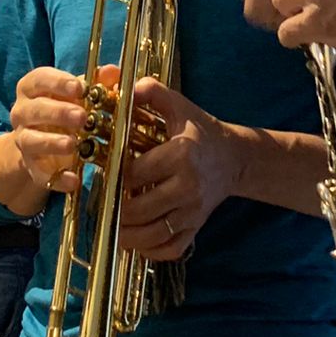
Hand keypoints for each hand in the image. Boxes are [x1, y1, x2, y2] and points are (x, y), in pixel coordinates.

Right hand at [9, 64, 112, 200]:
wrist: (46, 143)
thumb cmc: (66, 107)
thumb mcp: (80, 93)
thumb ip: (97, 82)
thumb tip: (112, 72)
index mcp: (32, 88)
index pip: (39, 79)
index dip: (58, 82)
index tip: (79, 87)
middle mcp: (22, 113)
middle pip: (35, 110)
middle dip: (58, 113)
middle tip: (82, 117)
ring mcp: (24, 140)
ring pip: (31, 140)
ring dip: (52, 143)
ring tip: (73, 144)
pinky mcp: (32, 166)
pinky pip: (40, 174)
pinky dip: (57, 179)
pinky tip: (75, 180)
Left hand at [119, 79, 238, 259]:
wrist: (234, 158)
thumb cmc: (201, 131)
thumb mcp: (179, 106)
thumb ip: (151, 92)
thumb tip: (122, 86)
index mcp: (181, 155)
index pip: (134, 174)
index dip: (113, 175)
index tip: (104, 172)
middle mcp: (188, 187)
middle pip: (138, 209)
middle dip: (113, 208)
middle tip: (101, 201)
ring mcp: (193, 212)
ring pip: (151, 235)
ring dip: (125, 235)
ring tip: (110, 225)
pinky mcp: (196, 228)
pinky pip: (169, 249)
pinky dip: (149, 250)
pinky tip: (136, 239)